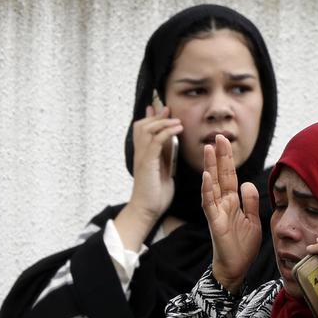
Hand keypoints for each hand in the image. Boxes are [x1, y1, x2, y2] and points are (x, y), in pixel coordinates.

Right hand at [129, 103, 182, 219]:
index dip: (151, 117)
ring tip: (177, 120)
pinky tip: (178, 129)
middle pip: (142, 125)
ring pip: (147, 129)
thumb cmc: (156, 192)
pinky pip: (155, 141)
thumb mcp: (163, 169)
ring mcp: (142, 157)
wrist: (148, 209)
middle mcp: (140, 152)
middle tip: (169, 110)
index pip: (143, 129)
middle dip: (156, 116)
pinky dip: (167, 132)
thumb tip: (171, 140)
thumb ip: (165, 154)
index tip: (162, 108)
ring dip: (163, 122)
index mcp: (144, 153)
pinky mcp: (147, 162)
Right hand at [201, 134, 261, 291]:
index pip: (231, 176)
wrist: (236, 268)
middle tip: (218, 136)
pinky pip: (209, 204)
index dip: (228, 159)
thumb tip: (248, 182)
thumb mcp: (253, 221)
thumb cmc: (242, 246)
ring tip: (208, 149)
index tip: (225, 141)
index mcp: (233, 202)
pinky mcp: (215, 222)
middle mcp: (223, 204)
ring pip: (212, 185)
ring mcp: (217, 212)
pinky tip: (207, 177)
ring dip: (210, 167)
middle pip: (221, 176)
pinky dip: (208, 191)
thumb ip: (250, 202)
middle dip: (220, 156)